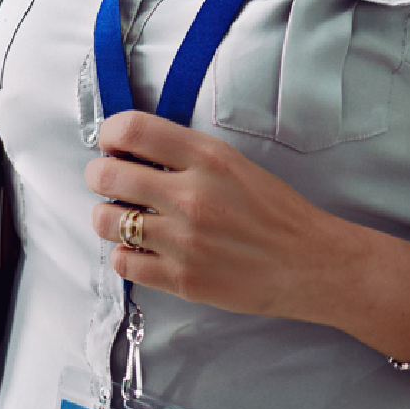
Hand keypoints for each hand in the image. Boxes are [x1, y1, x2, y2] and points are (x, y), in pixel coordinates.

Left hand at [84, 110, 393, 327]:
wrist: (310, 263)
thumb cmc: (274, 212)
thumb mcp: (234, 164)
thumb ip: (184, 154)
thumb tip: (131, 149)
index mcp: (207, 158)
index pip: (131, 129)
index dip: (109, 134)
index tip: (111, 144)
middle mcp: (191, 195)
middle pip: (106, 174)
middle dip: (100, 176)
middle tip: (111, 182)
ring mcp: (184, 240)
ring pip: (105, 221)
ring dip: (108, 217)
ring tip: (126, 219)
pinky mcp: (182, 279)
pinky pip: (122, 262)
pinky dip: (126, 254)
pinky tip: (144, 249)